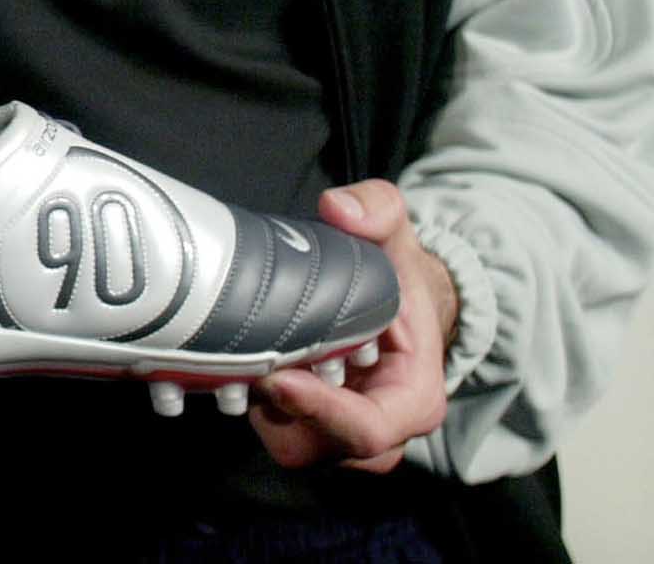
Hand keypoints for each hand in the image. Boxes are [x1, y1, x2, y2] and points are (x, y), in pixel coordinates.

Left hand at [248, 179, 454, 472]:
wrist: (399, 300)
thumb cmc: (400, 274)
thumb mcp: (396, 232)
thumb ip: (376, 209)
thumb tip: (338, 208)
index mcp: (414, 399)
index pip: (367, 430)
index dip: (320, 411)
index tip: (276, 378)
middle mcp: (381, 431)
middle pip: (318, 446)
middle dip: (278, 409)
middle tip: (242, 358)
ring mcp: (343, 435)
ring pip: (290, 443)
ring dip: (260, 406)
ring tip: (241, 353)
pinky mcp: (313, 428)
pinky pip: (277, 430)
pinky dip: (254, 403)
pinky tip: (239, 358)